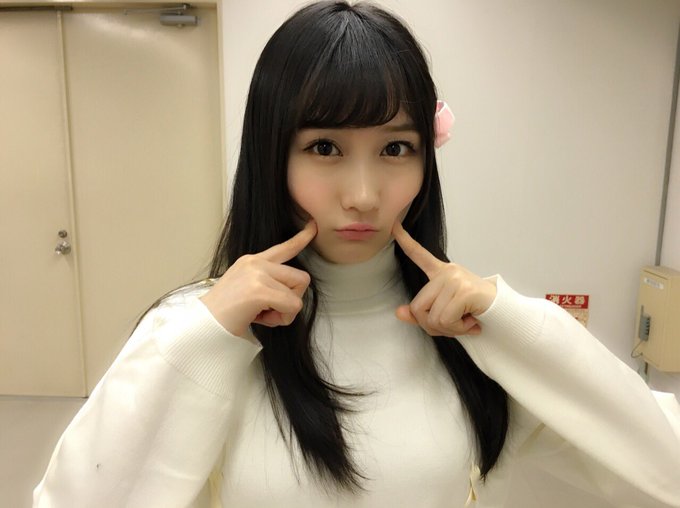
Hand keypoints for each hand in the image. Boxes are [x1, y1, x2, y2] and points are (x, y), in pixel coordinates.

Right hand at [200, 221, 316, 336]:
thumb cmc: (225, 314)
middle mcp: (256, 263)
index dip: (301, 238)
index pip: (284, 248)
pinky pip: (292, 306)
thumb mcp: (246, 290)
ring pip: (297, 295)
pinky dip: (282, 319)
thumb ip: (268, 284)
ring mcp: (258, 274)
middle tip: (269, 310)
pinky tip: (261, 319)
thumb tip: (291, 294)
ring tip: (262, 315)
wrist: (202, 325)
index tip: (313, 226)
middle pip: (301, 278)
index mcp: (252, 261)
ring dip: (285, 311)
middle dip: (292, 299)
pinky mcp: (259, 290)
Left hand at [392, 221, 496, 336]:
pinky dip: (458, 329)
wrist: (505, 312)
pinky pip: (446, 320)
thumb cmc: (473, 311)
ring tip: (465, 322)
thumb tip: (399, 312)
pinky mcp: (464, 291)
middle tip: (453, 325)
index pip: (419, 255)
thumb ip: (421, 314)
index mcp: (441, 272)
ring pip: (433, 318)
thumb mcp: (444, 313)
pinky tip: (471, 322)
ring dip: (449, 329)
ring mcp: (455, 280)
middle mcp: (447, 272)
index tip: (393, 226)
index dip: (405, 241)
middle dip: (432, 326)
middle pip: (418, 308)